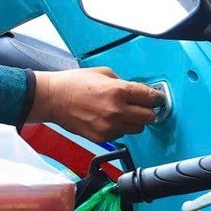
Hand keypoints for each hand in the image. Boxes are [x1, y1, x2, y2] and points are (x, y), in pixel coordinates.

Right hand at [27, 67, 161, 140]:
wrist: (53, 99)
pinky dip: (120, 127)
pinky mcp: (103, 137)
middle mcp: (117, 111)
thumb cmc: (73, 84)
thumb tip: (137, 92)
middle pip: (149, 117)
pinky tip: (109, 118)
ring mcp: (110, 126)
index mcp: (119, 91)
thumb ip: (123, 83)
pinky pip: (121, 134)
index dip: (157, 97)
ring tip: (123, 112)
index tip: (158, 98)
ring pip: (137, 128)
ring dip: (134, 120)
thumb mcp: (102, 73)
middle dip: (147, 110)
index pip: (151, 98)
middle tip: (141, 106)